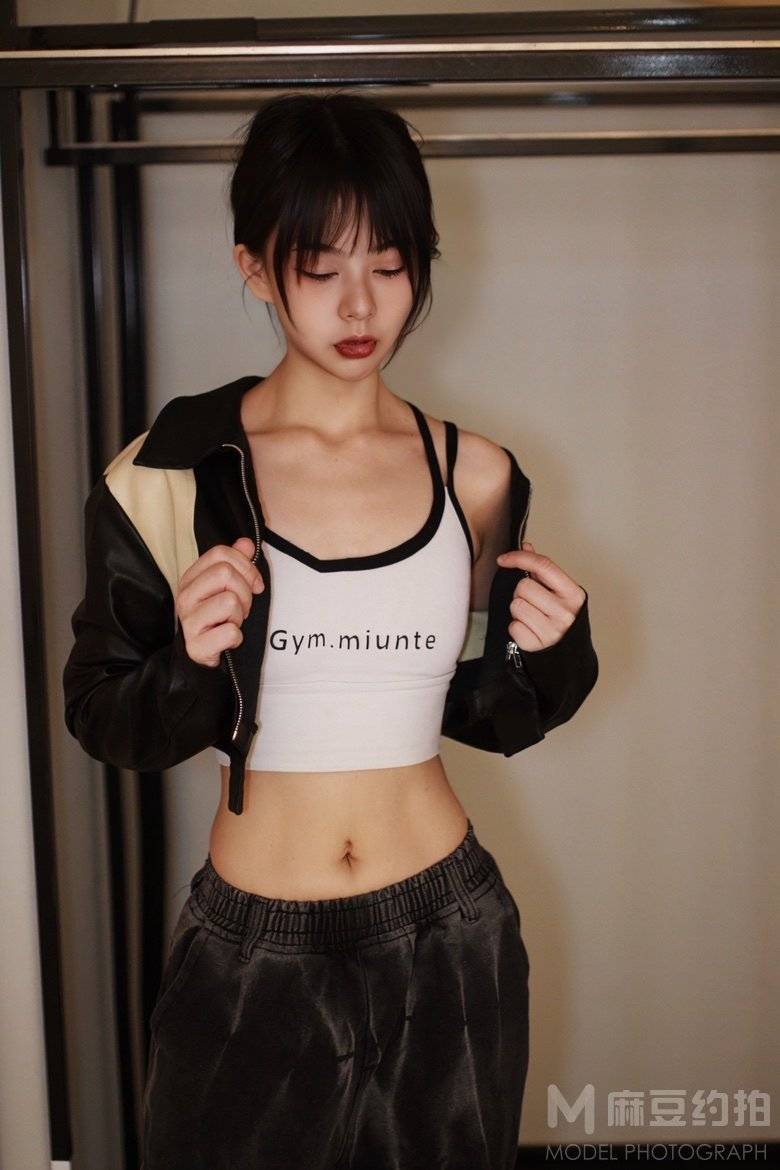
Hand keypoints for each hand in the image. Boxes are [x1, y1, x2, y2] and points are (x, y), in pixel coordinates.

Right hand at [175, 536, 264, 667]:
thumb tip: (246, 543)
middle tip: (241, 607)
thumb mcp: (226, 588)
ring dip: (239, 616)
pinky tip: (227, 640)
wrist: (202, 657)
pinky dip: (236, 638)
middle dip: (244, 591)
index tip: (255, 584)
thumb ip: (236, 563)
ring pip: (230, 601)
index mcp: (190, 578)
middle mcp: (185, 596)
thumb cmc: (217, 618)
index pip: (221, 553)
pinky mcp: (195, 646)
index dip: (246, 566)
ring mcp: (188, 621)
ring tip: (231, 622)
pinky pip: (230, 632)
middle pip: (225, 573)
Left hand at [495, 540, 585, 652]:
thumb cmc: (561, 618)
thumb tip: (527, 546)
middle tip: (533, 602)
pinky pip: (513, 626)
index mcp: (573, 593)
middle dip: (522, 592)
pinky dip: (517, 627)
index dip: (519, 558)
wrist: (568, 654)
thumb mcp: (559, 592)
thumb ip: (542, 569)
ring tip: (532, 616)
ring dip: (518, 610)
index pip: (544, 565)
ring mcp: (552, 630)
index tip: (503, 559)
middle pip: (524, 586)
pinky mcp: (537, 645)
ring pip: (516, 605)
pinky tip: (529, 630)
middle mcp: (566, 612)